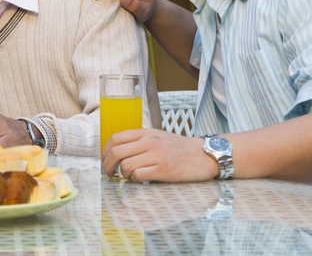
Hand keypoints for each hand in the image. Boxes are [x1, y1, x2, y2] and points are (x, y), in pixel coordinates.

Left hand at [102, 128, 218, 182]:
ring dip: (124, 174)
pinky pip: (139, 175)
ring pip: (126, 165)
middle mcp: (150, 141)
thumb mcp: (159, 137)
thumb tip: (119, 152)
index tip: (105, 161)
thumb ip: (141, 141)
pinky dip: (136, 180)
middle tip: (109, 174)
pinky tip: (142, 180)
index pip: (116, 138)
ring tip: (131, 177)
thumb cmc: (181, 149)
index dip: (105, 151)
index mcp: (147, 132)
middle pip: (116, 152)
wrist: (206, 154)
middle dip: (107, 165)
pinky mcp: (164, 169)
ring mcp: (157, 155)